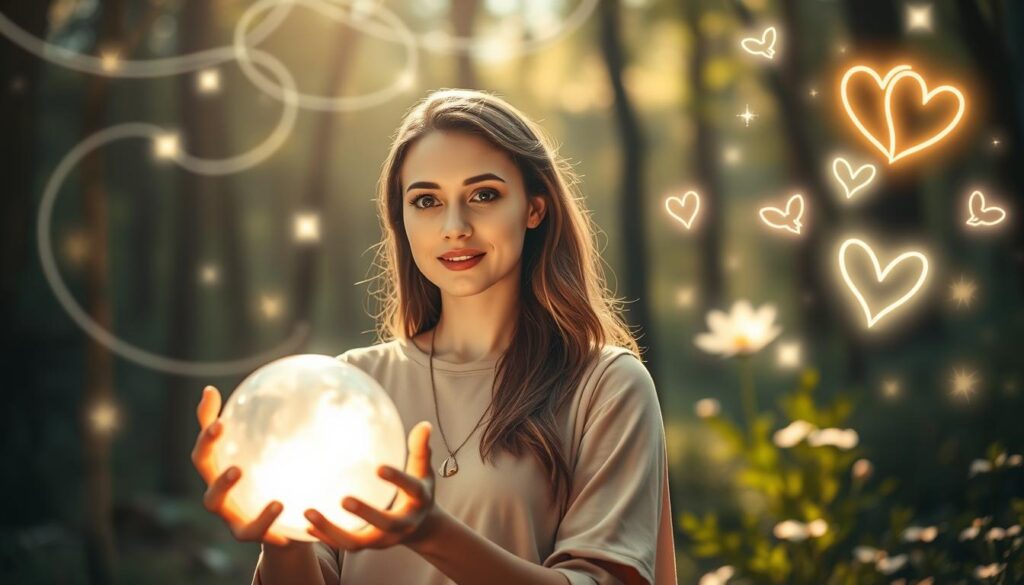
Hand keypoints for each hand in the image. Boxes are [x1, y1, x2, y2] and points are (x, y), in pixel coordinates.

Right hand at [191, 385, 289, 546]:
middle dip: (205, 444)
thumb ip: (278, 429)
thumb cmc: (278, 483)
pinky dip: (262, 518)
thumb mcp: (280, 455)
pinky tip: (279, 504)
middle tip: (218, 427)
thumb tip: (284, 387)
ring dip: (221, 483)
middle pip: (201, 464)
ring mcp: (227, 513)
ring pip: (212, 500)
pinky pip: (251, 529)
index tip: (212, 392)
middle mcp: (218, 487)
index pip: (208, 436)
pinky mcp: (245, 534)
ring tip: (237, 469)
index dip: (205, 415)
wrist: (290, 529)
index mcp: (223, 465)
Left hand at [304, 421, 439, 550]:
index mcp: (418, 501)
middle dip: (365, 513)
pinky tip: (307, 524)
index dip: (397, 480)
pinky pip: (344, 545)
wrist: (420, 527)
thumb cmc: (417, 490)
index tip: (379, 468)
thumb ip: (421, 449)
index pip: (411, 490)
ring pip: (357, 542)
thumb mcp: (423, 470)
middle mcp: (402, 525)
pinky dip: (326, 537)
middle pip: (384, 523)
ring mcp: (383, 539)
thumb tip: (424, 425)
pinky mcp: (368, 545)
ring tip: (309, 512)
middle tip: (344, 499)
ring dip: (332, 530)